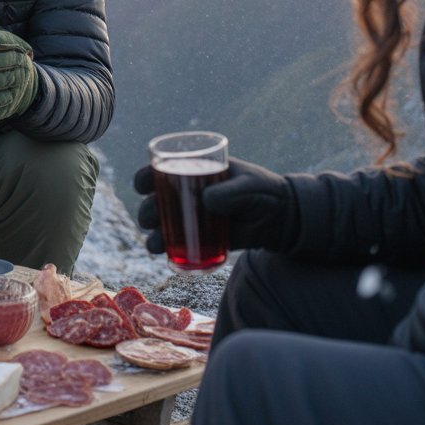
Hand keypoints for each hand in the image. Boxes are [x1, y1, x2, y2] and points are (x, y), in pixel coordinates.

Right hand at [134, 157, 297, 253]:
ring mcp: (193, 216)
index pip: (162, 170)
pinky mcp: (202, 237)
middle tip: (150, 220)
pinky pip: (179, 243)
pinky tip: (165, 255)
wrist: (282, 218)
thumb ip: (230, 191)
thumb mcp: (248, 186)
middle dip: (148, 210)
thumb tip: (206, 201)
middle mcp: (187, 193)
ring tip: (155, 244)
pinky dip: (168, 249)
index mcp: (194, 172)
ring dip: (153, 233)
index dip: (146, 176)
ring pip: (163, 223)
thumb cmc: (262, 190)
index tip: (142, 186)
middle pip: (157, 200)